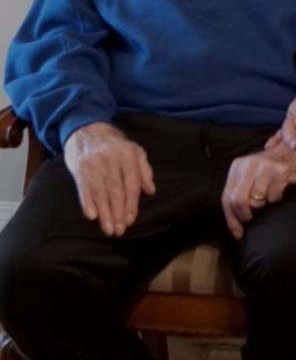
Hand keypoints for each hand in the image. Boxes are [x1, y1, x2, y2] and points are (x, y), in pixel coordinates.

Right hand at [64, 122, 154, 236]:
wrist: (86, 128)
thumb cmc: (114, 144)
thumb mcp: (134, 150)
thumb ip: (144, 170)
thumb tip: (150, 190)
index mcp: (128, 155)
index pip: (131, 184)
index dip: (131, 204)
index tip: (131, 220)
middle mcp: (111, 160)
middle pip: (116, 191)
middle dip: (118, 213)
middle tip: (120, 231)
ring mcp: (94, 164)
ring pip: (101, 192)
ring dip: (104, 213)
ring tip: (109, 229)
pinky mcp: (79, 168)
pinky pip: (84, 188)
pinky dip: (87, 203)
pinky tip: (92, 216)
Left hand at [221, 141, 295, 238]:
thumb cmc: (274, 170)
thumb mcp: (252, 178)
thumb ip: (241, 196)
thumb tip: (237, 230)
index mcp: (238, 165)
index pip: (226, 197)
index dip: (231, 219)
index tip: (239, 233)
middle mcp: (249, 163)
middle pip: (238, 199)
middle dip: (245, 215)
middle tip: (253, 217)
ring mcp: (265, 166)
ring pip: (256, 199)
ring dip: (263, 204)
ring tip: (268, 197)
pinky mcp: (281, 170)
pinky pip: (273, 197)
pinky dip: (276, 198)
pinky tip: (279, 190)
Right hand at [265, 69, 295, 151]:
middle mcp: (293, 110)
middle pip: (288, 125)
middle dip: (290, 138)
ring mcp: (290, 117)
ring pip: (283, 131)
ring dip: (283, 143)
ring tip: (284, 157)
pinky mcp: (290, 122)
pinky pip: (281, 133)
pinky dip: (276, 141)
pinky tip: (270, 150)